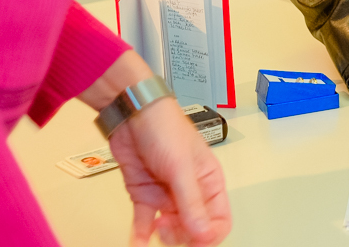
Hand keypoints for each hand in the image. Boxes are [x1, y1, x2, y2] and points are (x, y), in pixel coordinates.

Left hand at [79, 52, 229, 246]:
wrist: (130, 114)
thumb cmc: (164, 127)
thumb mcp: (181, 167)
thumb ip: (191, 202)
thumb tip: (203, 233)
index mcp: (209, 182)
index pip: (218, 220)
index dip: (209, 234)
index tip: (196, 240)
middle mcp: (190, 191)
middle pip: (194, 229)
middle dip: (184, 236)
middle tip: (170, 231)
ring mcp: (166, 194)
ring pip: (171, 229)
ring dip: (164, 236)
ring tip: (156, 231)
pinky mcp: (145, 195)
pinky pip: (145, 222)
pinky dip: (141, 235)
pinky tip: (138, 243)